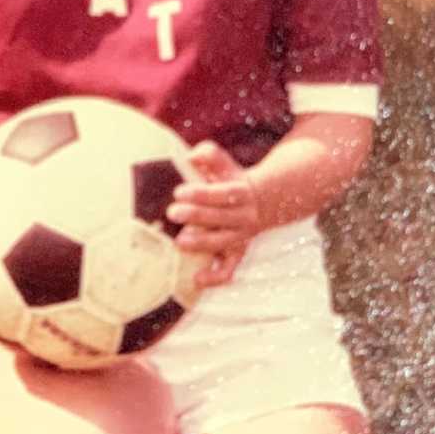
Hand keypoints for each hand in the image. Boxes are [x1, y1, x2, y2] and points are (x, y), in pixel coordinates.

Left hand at [166, 140, 259, 287]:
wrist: (261, 201)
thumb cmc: (229, 179)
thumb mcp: (223, 163)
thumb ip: (209, 154)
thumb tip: (191, 156)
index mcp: (240, 191)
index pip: (221, 193)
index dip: (201, 194)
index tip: (179, 192)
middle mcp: (243, 215)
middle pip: (220, 218)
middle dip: (196, 216)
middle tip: (172, 213)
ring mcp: (240, 236)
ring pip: (223, 242)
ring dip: (202, 244)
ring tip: (179, 242)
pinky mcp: (236, 253)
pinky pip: (229, 269)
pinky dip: (215, 277)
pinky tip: (197, 279)